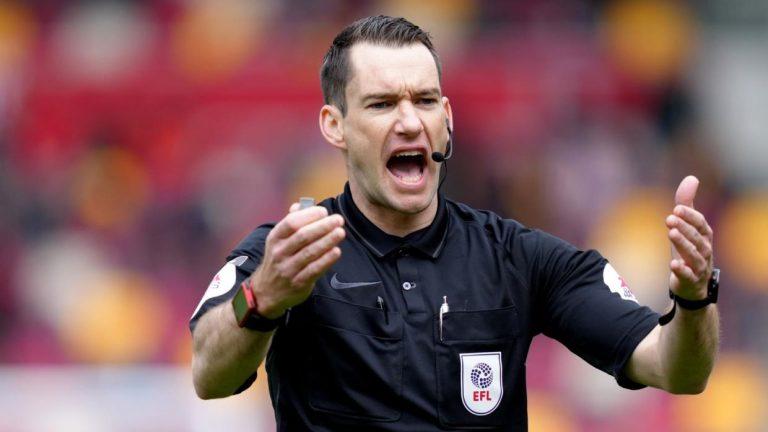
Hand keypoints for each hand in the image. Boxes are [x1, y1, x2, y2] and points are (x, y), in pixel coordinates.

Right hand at [249, 203, 344, 317]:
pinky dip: (326, 260)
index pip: (291, 223)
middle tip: (338, 219)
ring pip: (309, 253)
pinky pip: (314, 270)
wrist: (266, 292)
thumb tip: (302, 204)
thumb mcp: (278, 240)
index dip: (309, 215)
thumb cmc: (278, 259)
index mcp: (275, 238)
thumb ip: (290, 222)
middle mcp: (279, 253)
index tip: (324, 211)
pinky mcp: (298, 283)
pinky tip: (336, 251)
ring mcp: (288, 269)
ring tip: (340, 232)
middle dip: (322, 226)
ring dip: (327, 241)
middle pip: (302, 236)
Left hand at [665, 176, 713, 300]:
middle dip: (685, 227)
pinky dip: (682, 270)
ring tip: (670, 233)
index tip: (677, 207)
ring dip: (683, 244)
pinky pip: (688, 276)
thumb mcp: (686, 227)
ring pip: (694, 255)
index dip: (690, 216)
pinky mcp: (690, 280)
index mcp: (704, 236)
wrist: (692, 285)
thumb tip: (692, 177)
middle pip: (697, 238)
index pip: (701, 224)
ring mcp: (699, 266)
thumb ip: (687, 204)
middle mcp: (705, 250)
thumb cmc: (688, 251)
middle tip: (670, 218)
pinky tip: (673, 264)